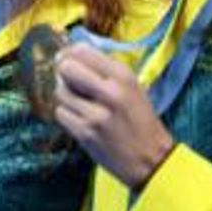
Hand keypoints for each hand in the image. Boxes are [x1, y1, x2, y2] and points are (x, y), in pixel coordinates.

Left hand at [51, 43, 173, 186]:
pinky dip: (66, 115)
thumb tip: (70, 55)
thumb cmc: (140, 121)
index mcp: (123, 76)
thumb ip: (104, 71)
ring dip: (65, 97)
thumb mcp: (132, 88)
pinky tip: (79, 119)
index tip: (66, 60)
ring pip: (60, 92)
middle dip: (62, 74)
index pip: (82, 51)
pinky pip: (60, 113)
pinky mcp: (86, 133)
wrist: (151, 159)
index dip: (69, 54)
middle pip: (66, 68)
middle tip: (67, 81)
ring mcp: (97, 114)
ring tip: (79, 104)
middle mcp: (111, 92)